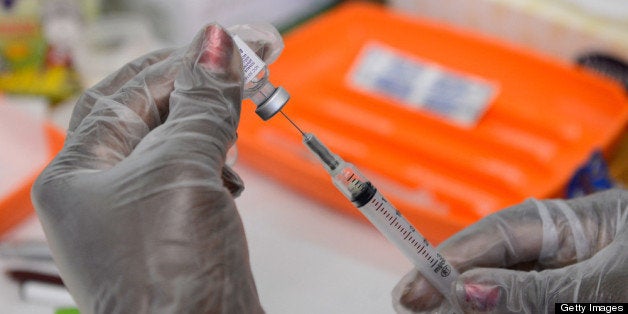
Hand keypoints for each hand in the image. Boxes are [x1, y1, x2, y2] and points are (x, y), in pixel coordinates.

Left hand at [32, 24, 281, 312]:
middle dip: (194, 92)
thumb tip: (216, 47)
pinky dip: (216, 162)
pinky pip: (192, 178)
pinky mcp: (175, 232)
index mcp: (78, 175)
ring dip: (209, 125)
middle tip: (241, 68)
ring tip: (239, 113)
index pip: (123, 95)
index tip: (223, 46)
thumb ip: (202, 104)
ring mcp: (139, 215)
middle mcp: (101, 194)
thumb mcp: (184, 169)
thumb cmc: (170, 274)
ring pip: (173, 147)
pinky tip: (232, 165)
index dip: (175, 65)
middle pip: (146, 117)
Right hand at [393, 188, 627, 312]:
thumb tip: (466, 290)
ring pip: (509, 285)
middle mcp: (571, 244)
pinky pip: (527, 300)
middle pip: (496, 261)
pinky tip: (470, 311)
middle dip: (455, 284)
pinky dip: (503, 308)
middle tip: (414, 307)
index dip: (451, 258)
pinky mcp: (574, 295)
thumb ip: (536, 289)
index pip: (499, 233)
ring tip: (435, 310)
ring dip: (472, 302)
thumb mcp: (602, 286)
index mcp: (581, 220)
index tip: (414, 289)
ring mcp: (573, 273)